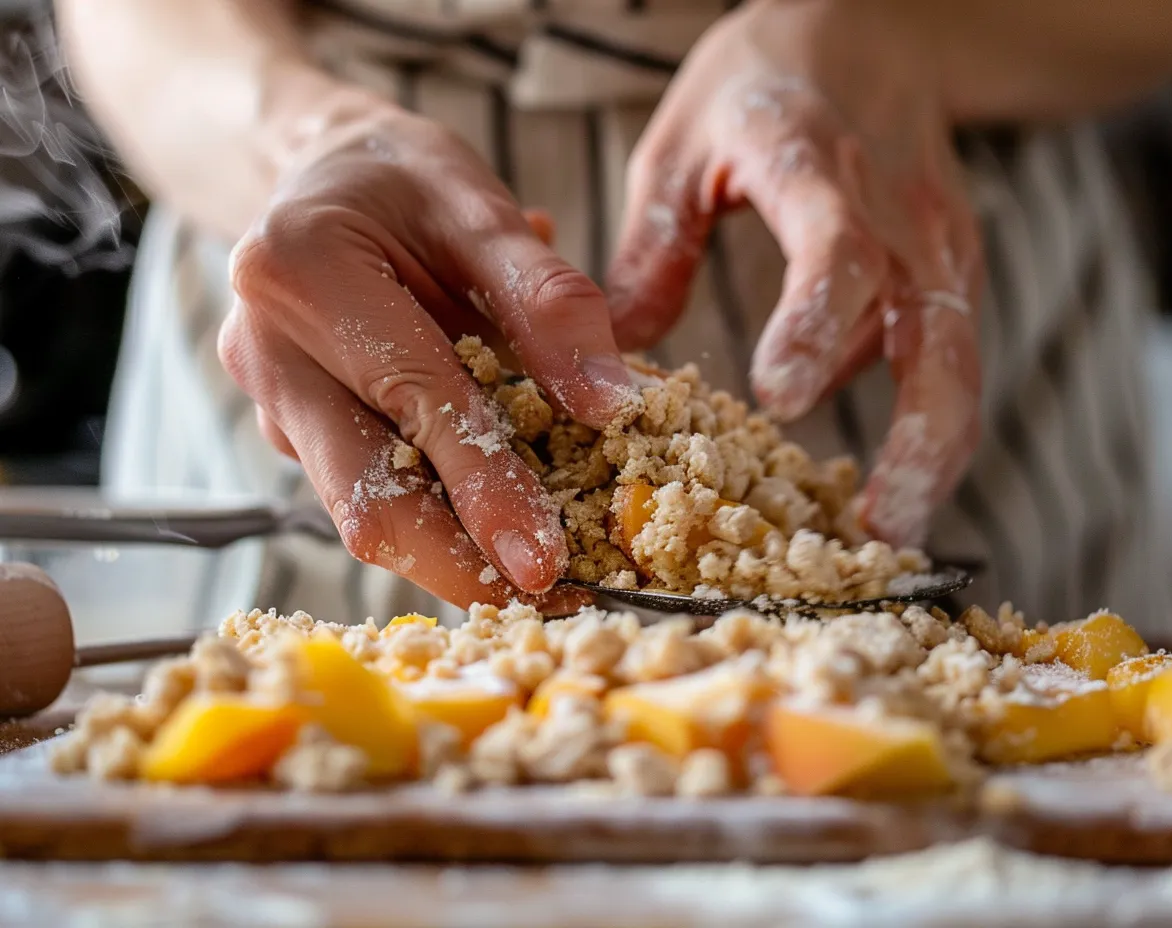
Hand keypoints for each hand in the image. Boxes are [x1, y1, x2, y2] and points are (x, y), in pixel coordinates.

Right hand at [219, 105, 639, 610]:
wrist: (322, 176)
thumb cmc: (400, 182)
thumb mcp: (478, 203)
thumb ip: (546, 299)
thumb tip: (611, 404)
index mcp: (299, 274)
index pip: (413, 406)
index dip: (487, 492)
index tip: (548, 562)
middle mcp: (267, 352)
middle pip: (364, 501)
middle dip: (461, 564)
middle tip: (550, 598)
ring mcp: (272, 403)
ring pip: (362, 513)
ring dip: (453, 552)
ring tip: (538, 568)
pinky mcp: (292, 433)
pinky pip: (367, 491)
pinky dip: (435, 515)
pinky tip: (495, 517)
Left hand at [606, 0, 981, 548]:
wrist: (879, 33)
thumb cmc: (766, 83)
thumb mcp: (684, 140)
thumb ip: (655, 244)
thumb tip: (615, 355)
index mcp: (816, 166)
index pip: (833, 248)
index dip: (815, 323)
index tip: (779, 396)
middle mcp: (898, 215)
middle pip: (933, 333)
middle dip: (918, 435)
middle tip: (882, 523)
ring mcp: (938, 247)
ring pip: (958, 360)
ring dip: (935, 451)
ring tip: (891, 533)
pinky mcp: (951, 273)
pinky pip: (946, 356)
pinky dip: (929, 424)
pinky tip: (891, 485)